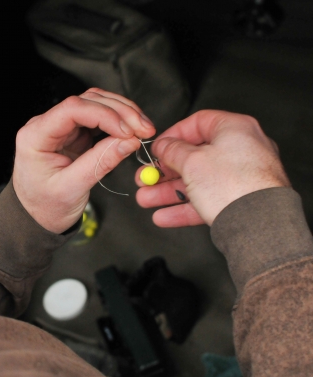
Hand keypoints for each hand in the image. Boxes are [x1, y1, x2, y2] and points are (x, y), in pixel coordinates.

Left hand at [13, 88, 155, 233]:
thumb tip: (130, 141)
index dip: (104, 115)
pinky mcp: (74, 133)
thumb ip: (99, 163)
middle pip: (87, 101)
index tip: (128, 132)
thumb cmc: (46, 206)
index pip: (72, 109)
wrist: (37, 216)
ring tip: (144, 129)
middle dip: (120, 112)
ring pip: (95, 104)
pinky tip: (132, 131)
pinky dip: (118, 121)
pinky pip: (99, 117)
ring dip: (123, 112)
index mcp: (35, 136)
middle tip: (145, 129)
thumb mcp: (72, 189)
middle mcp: (46, 125)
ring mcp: (61, 127)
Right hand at [135, 110, 289, 226]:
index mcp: (235, 129)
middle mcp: (241, 150)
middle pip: (194, 156)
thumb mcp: (192, 161)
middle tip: (146, 178)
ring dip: (167, 191)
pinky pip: (205, 200)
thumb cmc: (234, 185)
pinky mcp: (238, 201)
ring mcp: (241, 177)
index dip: (173, 135)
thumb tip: (164, 145)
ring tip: (146, 199)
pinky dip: (183, 207)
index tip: (157, 148)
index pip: (198, 123)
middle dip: (164, 171)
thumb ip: (172, 150)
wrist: (259, 223)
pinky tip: (163, 216)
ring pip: (196, 181)